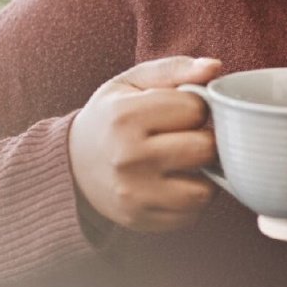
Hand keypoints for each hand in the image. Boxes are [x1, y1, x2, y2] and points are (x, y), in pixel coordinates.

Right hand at [68, 56, 223, 232]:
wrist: (71, 165)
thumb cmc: (111, 117)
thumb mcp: (132, 82)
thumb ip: (174, 68)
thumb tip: (215, 67)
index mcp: (125, 116)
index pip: (196, 109)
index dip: (194, 107)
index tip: (178, 112)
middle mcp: (127, 157)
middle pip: (206, 149)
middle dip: (205, 140)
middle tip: (187, 137)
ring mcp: (133, 194)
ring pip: (205, 190)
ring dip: (204, 176)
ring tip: (186, 164)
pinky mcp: (140, 220)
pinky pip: (191, 216)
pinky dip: (190, 200)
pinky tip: (173, 184)